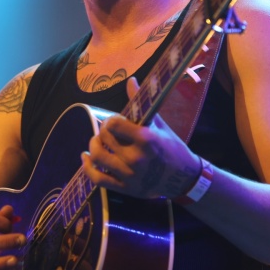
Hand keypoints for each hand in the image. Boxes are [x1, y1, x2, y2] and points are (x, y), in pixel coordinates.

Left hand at [81, 77, 200, 198]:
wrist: (184, 178)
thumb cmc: (172, 147)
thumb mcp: (159, 124)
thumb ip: (141, 103)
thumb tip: (130, 80)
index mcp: (146, 139)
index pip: (113, 124)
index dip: (110, 121)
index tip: (114, 121)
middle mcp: (136, 158)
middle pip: (104, 139)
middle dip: (102, 132)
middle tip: (107, 131)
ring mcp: (129, 175)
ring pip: (97, 158)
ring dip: (93, 147)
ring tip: (97, 142)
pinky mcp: (125, 188)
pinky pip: (98, 179)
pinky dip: (87, 168)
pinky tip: (85, 158)